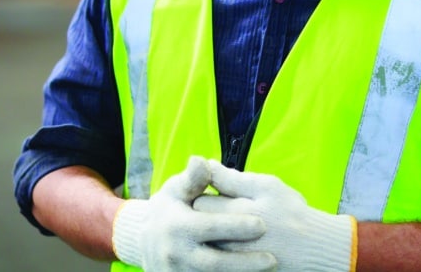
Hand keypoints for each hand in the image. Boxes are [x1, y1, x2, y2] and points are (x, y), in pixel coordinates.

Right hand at [111, 156, 275, 270]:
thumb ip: (193, 178)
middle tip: (272, 258)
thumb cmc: (170, 210)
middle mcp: (176, 254)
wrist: (148, 243)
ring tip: (268, 271)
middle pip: (215, 263)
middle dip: (244, 263)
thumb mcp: (176, 190)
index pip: (210, 227)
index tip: (262, 225)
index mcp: (177, 227)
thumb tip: (202, 160)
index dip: (236, 227)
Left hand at [194, 160, 355, 271]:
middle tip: (220, 209)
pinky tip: (234, 243)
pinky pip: (219, 260)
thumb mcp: (266, 187)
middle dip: (206, 214)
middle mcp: (228, 240)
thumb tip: (208, 166)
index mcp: (234, 214)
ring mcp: (232, 260)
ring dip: (212, 233)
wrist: (315, 249)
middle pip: (200, 224)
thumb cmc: (292, 213)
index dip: (205, 193)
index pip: (200, 201)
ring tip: (227, 227)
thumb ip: (233, 179)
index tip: (216, 192)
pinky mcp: (239, 270)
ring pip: (208, 243)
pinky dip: (223, 249)